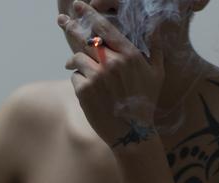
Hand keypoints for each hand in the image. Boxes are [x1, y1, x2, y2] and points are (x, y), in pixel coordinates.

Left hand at [58, 0, 165, 148]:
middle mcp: (111, 62)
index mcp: (128, 54)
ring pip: (77, 58)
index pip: (104, 28)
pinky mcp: (84, 91)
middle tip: (61, 18)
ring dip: (78, 63)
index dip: (89, 14)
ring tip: (83, 71)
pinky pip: (75, 77)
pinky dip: (80, 81)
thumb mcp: (157, 74)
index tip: (78, 5)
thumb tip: (156, 26)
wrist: (132, 133)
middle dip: (71, 26)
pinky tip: (90, 92)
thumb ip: (156, 48)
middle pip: (85, 38)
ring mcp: (96, 76)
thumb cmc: (146, 103)